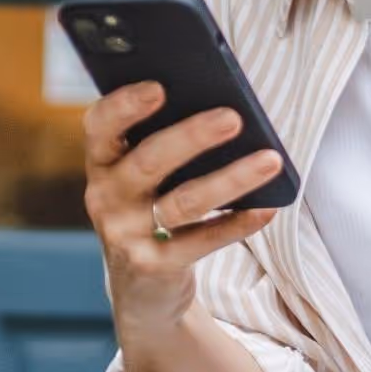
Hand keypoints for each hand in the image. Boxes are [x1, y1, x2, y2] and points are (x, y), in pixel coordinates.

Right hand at [82, 82, 282, 329]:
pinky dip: (237, 224)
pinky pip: (202, 241)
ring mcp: (127, 233)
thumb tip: (220, 113)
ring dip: (231, 179)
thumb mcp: (138, 176)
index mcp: (102, 161)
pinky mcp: (154, 264)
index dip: (125, 105)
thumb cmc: (149, 207)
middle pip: (149, 161)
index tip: (159, 87)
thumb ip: (158, 142)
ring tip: (269, 160)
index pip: (101, 125)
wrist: (140, 284)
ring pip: (184, 202)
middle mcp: (105, 196)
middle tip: (233, 118)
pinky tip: (266, 208)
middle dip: (192, 136)